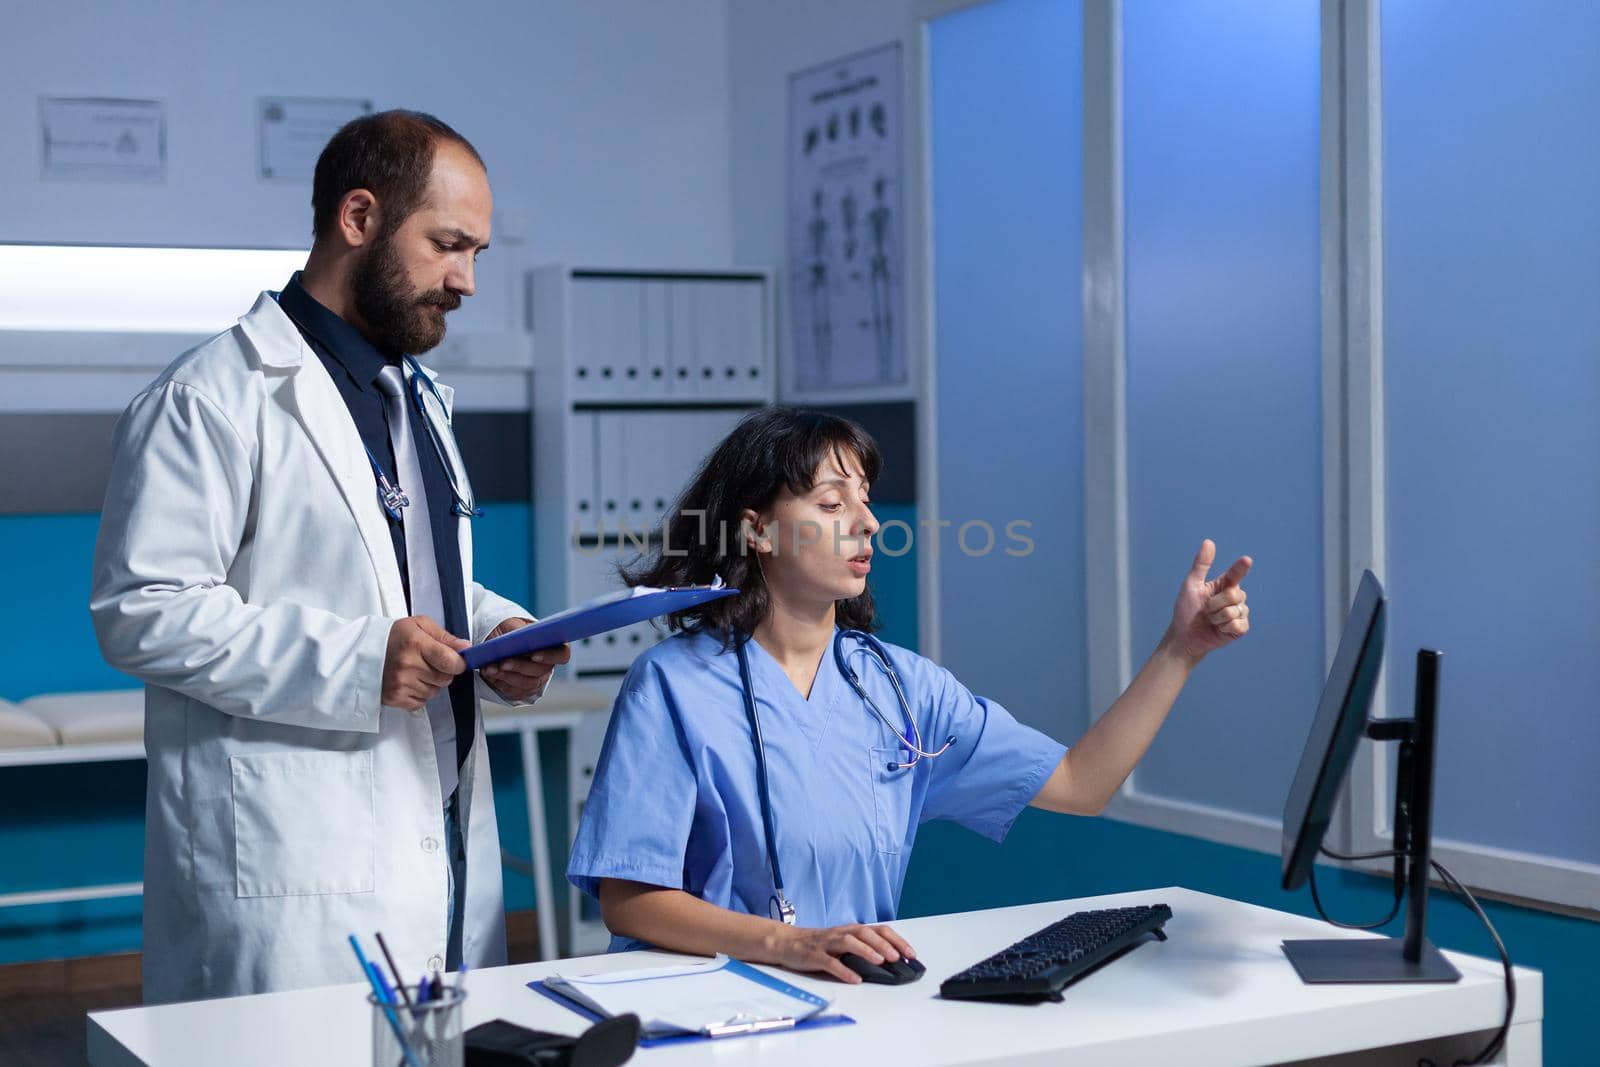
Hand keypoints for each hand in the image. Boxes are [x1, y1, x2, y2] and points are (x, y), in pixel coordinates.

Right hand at [383, 616, 468, 710]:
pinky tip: (408, 681)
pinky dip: (419, 694)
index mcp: (416, 643)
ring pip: (434, 692)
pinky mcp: (395, 698)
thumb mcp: (419, 625)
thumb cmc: (392, 636)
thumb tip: (466, 648)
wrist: (361, 651)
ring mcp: (400, 683)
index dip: (459, 663)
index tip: (457, 661)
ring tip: (415, 671)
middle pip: (445, 679)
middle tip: (429, 662)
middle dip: (443, 672)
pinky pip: (421, 702)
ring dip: (430, 684)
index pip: (451, 662)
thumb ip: (445, 636)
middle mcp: (408, 665)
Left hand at [479, 617, 570, 700]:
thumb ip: (519, 631)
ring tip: (491, 668)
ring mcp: (537, 679)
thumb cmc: (508, 630)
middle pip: (541, 671)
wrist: (495, 642)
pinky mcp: (523, 690)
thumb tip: (519, 639)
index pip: (562, 654)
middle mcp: (548, 665)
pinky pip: (515, 691)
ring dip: (507, 676)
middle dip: (520, 667)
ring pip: (527, 683)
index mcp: (553, 646)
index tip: (533, 655)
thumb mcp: (512, 625)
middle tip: (503, 663)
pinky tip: (490, 673)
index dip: (550, 656)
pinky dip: (500, 683)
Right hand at [775, 922, 915, 983]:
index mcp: (850, 930)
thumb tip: (888, 963)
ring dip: (866, 951)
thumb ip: (861, 950)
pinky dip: (843, 970)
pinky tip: (854, 979)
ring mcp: (827, 944)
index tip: (910, 953)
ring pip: (848, 942)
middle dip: (884, 944)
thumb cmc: (818, 945)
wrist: (786, 942)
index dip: (896, 940)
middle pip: (865, 933)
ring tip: (880, 961)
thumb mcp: (842, 944)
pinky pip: (830, 962)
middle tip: (898, 957)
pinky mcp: (814, 955)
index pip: (878, 930)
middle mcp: (841, 934)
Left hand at [1166, 539, 1252, 664]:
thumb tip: (1209, 541)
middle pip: (1234, 594)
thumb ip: (1201, 564)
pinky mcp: (1240, 628)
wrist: (1184, 635)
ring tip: (1211, 620)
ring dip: (1217, 617)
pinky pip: (1238, 625)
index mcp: (1224, 584)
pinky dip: (1224, 628)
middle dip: (1215, 604)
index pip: (1236, 574)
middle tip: (1206, 610)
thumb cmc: (1186, 609)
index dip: (1241, 567)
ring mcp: (1239, 613)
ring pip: (1235, 611)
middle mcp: (1235, 597)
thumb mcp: (1191, 585)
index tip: (1246, 560)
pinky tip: (1219, 630)